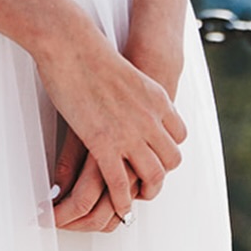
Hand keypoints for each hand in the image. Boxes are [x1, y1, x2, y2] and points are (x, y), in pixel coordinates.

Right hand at [35, 16, 185, 222]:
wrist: (72, 44)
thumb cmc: (91, 51)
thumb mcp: (128, 72)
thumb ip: (135, 91)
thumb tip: (128, 99)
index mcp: (158, 98)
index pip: (178, 135)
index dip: (167, 150)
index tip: (152, 156)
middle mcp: (151, 118)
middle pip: (171, 160)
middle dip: (160, 176)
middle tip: (144, 184)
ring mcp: (130, 133)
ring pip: (153, 176)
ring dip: (145, 193)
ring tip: (133, 201)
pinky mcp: (104, 144)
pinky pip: (121, 184)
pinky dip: (121, 200)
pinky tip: (116, 206)